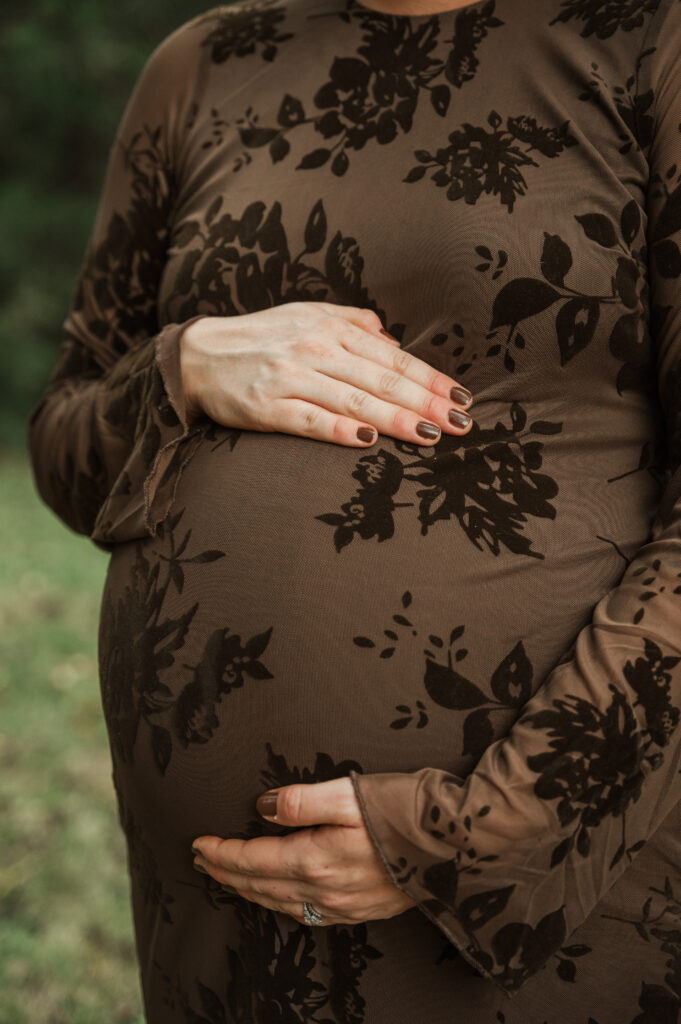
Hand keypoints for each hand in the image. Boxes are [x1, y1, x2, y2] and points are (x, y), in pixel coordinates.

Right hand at [179, 301, 473, 447]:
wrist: (201, 354)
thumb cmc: (265, 337)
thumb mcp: (310, 315)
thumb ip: (355, 323)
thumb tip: (394, 342)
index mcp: (333, 327)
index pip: (394, 358)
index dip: (431, 379)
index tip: (462, 398)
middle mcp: (316, 349)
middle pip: (382, 380)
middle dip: (427, 403)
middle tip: (462, 423)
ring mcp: (291, 378)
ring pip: (354, 400)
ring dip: (396, 419)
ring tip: (430, 435)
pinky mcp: (266, 407)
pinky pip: (310, 420)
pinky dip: (340, 429)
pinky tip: (368, 440)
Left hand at [190, 777, 415, 925]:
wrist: (459, 841)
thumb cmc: (406, 809)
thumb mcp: (349, 792)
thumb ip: (300, 800)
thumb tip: (261, 808)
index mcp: (317, 860)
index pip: (254, 860)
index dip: (223, 852)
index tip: (199, 843)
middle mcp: (326, 891)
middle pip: (261, 886)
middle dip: (227, 873)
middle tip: (203, 860)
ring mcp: (345, 905)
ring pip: (281, 904)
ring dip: (250, 890)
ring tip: (230, 876)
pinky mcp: (362, 909)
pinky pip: (306, 914)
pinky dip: (280, 904)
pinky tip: (279, 897)